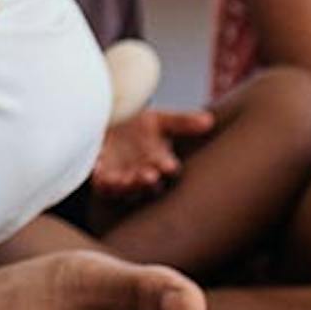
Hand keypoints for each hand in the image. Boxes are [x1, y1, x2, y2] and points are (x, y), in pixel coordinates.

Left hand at [91, 108, 211, 197]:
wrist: (110, 126)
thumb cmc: (139, 126)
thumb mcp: (160, 120)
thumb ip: (183, 122)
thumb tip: (209, 119)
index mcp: (160, 162)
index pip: (168, 168)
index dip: (168, 167)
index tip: (168, 164)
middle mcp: (144, 174)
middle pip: (149, 185)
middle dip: (148, 181)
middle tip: (149, 176)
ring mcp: (124, 178)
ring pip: (127, 190)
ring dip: (127, 186)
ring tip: (126, 179)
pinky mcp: (103, 178)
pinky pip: (103, 187)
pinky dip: (104, 183)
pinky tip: (101, 174)